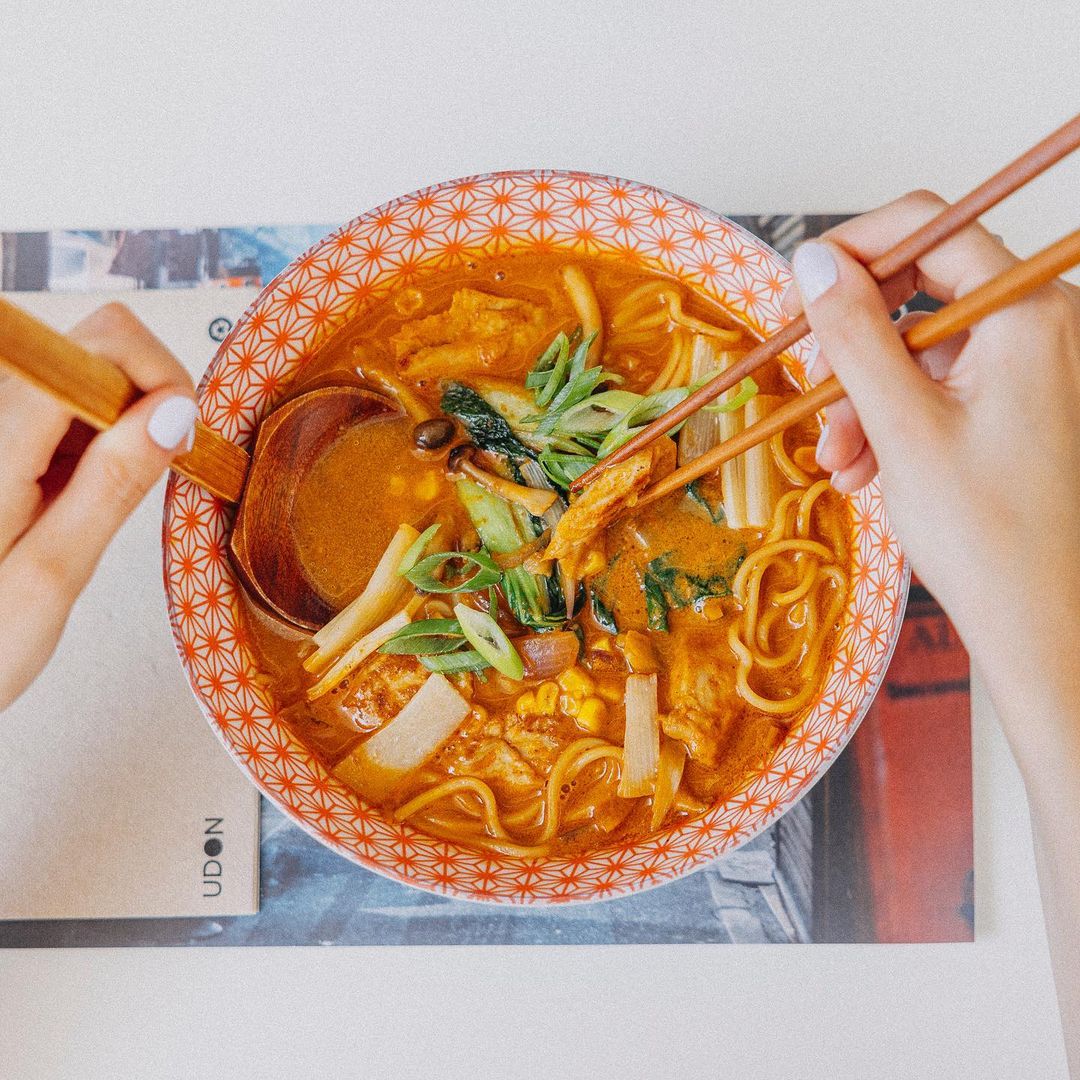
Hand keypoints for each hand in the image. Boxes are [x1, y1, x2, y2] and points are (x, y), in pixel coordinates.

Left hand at [0, 303, 195, 709]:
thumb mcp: (54, 574)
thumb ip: (113, 485)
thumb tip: (174, 412)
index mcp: (0, 442)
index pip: (100, 344)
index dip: (158, 376)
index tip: (181, 437)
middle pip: (97, 350)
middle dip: (150, 399)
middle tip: (157, 470)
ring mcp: (1, 429)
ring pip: (90, 382)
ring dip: (128, 426)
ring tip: (112, 499)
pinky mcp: (8, 445)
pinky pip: (72, 417)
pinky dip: (105, 444)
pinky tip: (91, 496)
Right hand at [786, 192, 1079, 759]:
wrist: (1047, 626)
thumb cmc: (991, 536)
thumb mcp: (902, 426)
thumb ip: (854, 334)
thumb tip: (813, 261)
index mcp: (1029, 313)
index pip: (931, 227)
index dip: (856, 249)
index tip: (801, 291)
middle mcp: (1042, 327)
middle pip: (922, 292)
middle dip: (854, 345)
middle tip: (812, 388)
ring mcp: (1034, 369)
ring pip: (923, 351)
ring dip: (865, 398)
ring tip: (838, 461)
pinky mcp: (1021, 407)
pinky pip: (943, 389)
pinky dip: (896, 420)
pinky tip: (867, 470)